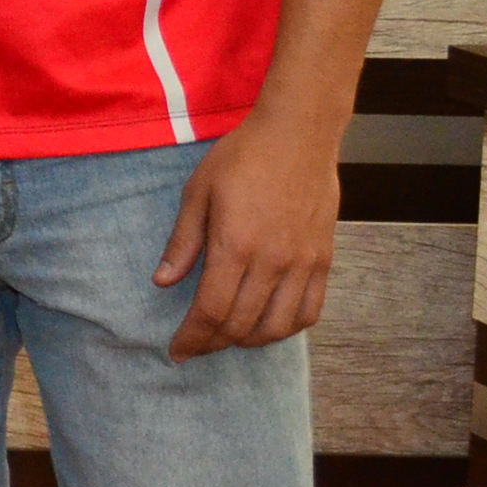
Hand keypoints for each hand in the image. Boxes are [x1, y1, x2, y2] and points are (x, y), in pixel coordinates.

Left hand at [154, 107, 339, 358]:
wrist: (299, 134)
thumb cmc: (242, 157)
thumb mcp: (198, 192)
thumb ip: (183, 242)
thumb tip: (162, 282)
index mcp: (235, 245)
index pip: (211, 311)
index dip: (192, 338)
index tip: (177, 351)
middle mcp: (272, 261)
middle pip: (241, 324)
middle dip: (214, 343)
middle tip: (197, 346)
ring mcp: (303, 263)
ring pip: (278, 326)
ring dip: (250, 341)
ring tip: (229, 338)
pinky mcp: (323, 260)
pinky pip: (310, 311)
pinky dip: (287, 328)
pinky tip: (269, 325)